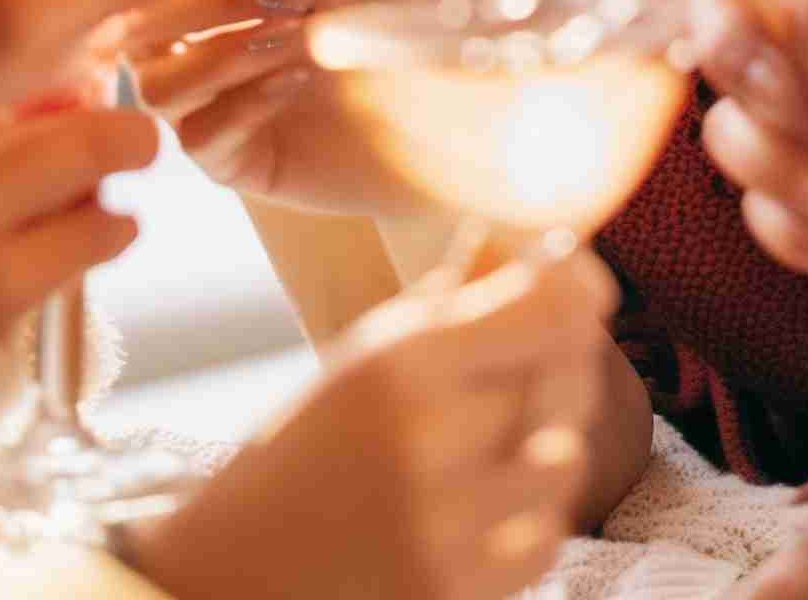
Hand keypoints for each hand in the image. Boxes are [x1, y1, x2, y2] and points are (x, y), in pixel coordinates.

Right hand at [126, 0, 430, 216]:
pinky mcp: (240, 164)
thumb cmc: (412, 11)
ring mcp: (217, 106)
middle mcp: (206, 42)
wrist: (471, 107)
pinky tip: (298, 80)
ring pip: (154, 83)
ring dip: (219, 53)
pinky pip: (201, 138)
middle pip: (145, 17)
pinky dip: (243, 102)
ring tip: (296, 37)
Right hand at [130, 248, 618, 599]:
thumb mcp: (369, 352)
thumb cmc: (308, 443)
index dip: (576, 287)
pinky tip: (495, 497)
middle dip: (566, 356)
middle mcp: (428, 438)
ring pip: (566, 459)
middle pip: (565, 375)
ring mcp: (444, 525)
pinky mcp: (453, 593)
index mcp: (402, 361)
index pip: (546, 307)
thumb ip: (457, 296)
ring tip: (514, 430)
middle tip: (542, 352)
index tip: (575, 282)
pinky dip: (533, 516)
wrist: (231, 568)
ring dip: (553, 438)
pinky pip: (544, 540)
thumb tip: (552, 242)